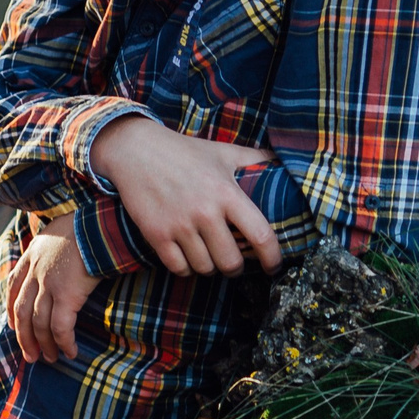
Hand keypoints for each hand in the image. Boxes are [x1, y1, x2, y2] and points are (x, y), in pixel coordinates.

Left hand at [7, 214, 98, 364]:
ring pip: (39, 323)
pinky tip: (70, 352)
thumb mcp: (58, 231)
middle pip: (22, 311)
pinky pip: (61, 327)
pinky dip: (64, 342)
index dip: (11, 309)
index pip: (13, 287)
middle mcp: (35, 272)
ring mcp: (49, 284)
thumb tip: (60, 254)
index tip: (14, 325)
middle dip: (24, 336)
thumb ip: (51, 247)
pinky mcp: (67, 295)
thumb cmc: (86, 225)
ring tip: (50, 358)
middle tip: (30, 355)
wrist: (98, 223)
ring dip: (44, 344)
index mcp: (31, 255)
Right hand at [89, 118, 280, 277]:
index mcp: (226, 193)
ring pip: (205, 268)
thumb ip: (254, 159)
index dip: (272, 258)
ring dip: (209, 267)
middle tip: (232, 262)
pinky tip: (187, 256)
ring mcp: (179, 225)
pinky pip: (179, 268)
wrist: (135, 150)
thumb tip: (283, 162)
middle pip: (231, 262)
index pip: (261, 236)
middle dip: (235, 267)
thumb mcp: (222, 152)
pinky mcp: (156, 234)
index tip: (273, 266)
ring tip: (208, 256)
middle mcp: (205, 212)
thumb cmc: (183, 152)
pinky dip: (185, 268)